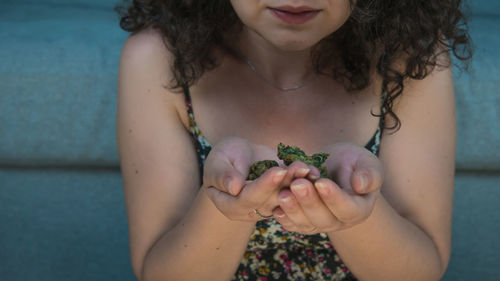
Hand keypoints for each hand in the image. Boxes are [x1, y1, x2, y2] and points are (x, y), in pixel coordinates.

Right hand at [202, 137, 320, 220]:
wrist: (240, 157)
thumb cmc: (224, 158)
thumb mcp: (217, 162)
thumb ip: (222, 175)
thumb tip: (233, 187)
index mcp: (230, 206)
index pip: (247, 199)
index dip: (263, 186)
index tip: (277, 171)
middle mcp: (251, 211)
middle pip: (270, 201)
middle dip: (285, 184)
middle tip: (299, 168)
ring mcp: (269, 206)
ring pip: (286, 198)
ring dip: (298, 183)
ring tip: (307, 168)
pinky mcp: (283, 198)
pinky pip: (295, 193)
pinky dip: (304, 182)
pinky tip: (313, 170)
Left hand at [272, 142, 382, 233]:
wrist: (334, 166)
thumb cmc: (353, 162)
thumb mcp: (366, 161)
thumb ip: (369, 173)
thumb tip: (360, 185)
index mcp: (359, 209)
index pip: (348, 208)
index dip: (334, 197)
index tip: (321, 182)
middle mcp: (339, 221)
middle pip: (324, 219)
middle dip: (309, 201)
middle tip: (297, 184)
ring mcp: (320, 224)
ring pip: (306, 224)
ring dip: (293, 210)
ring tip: (283, 193)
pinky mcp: (303, 222)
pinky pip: (293, 225)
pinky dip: (284, 218)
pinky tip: (275, 207)